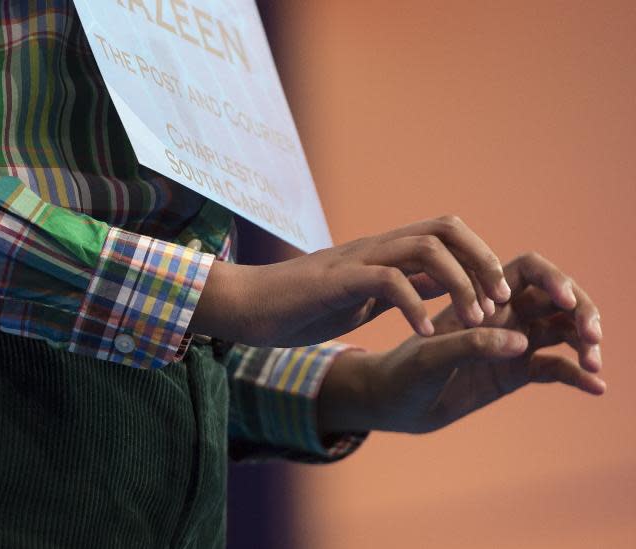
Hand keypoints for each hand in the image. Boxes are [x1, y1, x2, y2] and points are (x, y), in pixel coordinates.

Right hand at [191, 216, 511, 346]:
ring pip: (425, 249)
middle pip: (445, 229)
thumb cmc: (301, 306)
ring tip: (473, 320)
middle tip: (499, 302)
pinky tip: (426, 334)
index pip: (446, 234)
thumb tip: (442, 285)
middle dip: (482, 261)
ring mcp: (357, 259)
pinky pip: (388, 282)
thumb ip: (401, 287)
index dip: (481, 258)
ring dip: (460, 283)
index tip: (498, 299)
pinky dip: (416, 306)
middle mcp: (375, 247)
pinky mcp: (338, 280)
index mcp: (384, 252)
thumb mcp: (363, 298)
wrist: (246, 306)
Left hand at [318, 252, 604, 434]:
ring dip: (584, 341)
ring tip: (594, 362)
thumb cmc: (402, 371)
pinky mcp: (514, 373)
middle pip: (557, 298)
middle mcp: (502, 313)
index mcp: (481, 295)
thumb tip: (520, 343)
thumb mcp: (429, 356)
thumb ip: (469, 345)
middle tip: (591, 335)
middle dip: (581, 309)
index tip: (564, 299)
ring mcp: (511, 343)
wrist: (391, 401)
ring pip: (562, 331)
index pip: (529, 269)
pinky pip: (554, 368)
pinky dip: (576, 374)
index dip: (553, 278)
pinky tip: (596, 386)